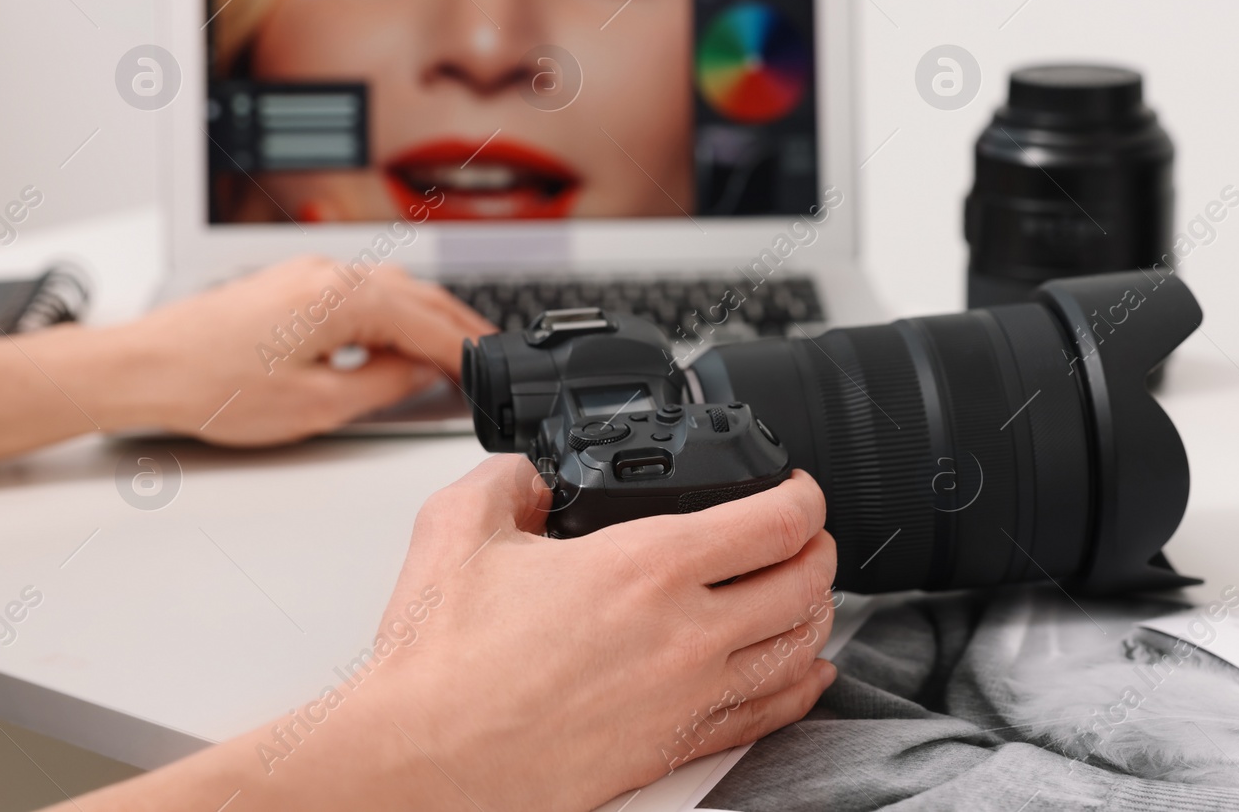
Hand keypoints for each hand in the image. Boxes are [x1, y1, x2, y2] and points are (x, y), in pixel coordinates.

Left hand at [115, 255, 491, 443]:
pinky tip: (395, 339)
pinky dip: (393, 313)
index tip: (489, 374)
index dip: (465, 353)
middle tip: (488, 358)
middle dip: (458, 327)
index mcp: (344, 297)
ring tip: (451, 351)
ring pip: (392, 289)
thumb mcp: (318, 404)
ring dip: (427, 318)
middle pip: (419, 296)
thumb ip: (384, 384)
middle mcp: (332, 272)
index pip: (429, 324)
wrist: (146, 368)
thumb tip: (421, 373)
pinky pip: (362, 291)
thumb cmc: (214, 386)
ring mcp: (310, 272)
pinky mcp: (293, 282)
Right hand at [360, 459, 838, 810]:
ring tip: (806, 590)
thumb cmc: (438, 664)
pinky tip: (806, 671)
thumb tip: (530, 476)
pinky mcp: (674, 749)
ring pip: (800, 647)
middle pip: (805, 582)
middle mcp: (684, 633)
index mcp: (646, 565)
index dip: (803, 494)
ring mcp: (686, 697)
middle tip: (806, 534)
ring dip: (817, 610)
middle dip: (818, 548)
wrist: (420, 763)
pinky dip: (803, 685)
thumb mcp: (458, 527)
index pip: (776, 521)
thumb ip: (506, 479)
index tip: (796, 488)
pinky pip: (771, 714)